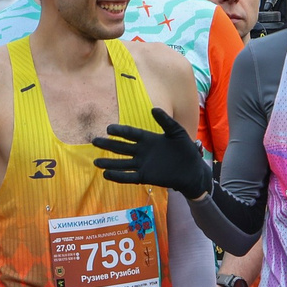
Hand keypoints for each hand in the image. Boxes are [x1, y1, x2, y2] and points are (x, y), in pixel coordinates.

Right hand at [89, 108, 210, 197]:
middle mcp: (142, 152)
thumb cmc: (185, 150)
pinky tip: (106, 175)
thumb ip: (165, 121)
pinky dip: (118, 176)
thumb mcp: (176, 131)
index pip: (131, 134)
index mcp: (149, 139)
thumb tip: (153, 109)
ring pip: (122, 163)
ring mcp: (143, 165)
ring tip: (96, 162)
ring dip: (109, 163)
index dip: (120, 131)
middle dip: (108, 145)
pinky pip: (129, 177)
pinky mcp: (145, 177)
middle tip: (95, 141)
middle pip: (122, 148)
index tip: (108, 129)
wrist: (192, 170)